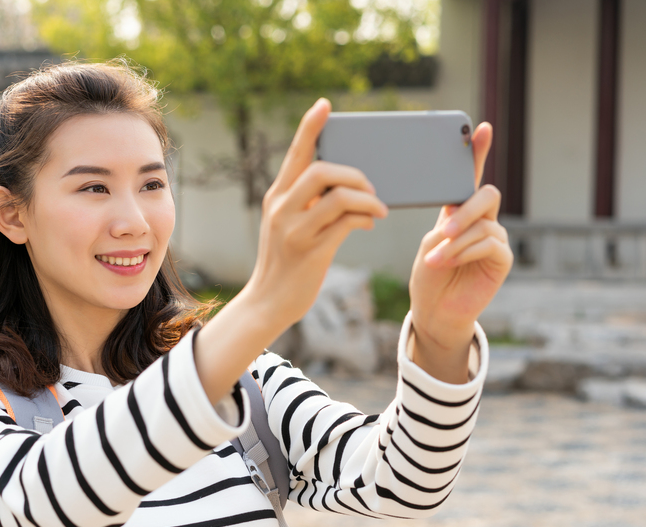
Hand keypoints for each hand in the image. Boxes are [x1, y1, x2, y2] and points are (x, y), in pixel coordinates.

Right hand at [244, 98, 387, 330]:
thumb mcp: (287, 226)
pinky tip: (369, 223)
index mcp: (276, 197)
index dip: (310, 127)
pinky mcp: (311, 250)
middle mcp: (282, 208)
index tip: (324, 105)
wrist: (268, 301)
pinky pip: (346, 223)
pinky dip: (364, 219)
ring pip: (338, 196)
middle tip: (370, 187)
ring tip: (377, 209)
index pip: (295, 154)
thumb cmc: (286, 262)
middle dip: (354, 173)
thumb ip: (305, 204)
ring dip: (366, 198)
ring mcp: (294, 230)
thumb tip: (345, 185)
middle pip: (321, 170)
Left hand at [408, 123, 513, 381]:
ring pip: (483, 223)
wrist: (434, 310)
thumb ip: (446, 221)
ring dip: (456, 241)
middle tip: (444, 228)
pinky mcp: (502, 258)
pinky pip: (489, 243)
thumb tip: (456, 210)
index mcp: (461, 211)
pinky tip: (448, 262)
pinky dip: (465, 251)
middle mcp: (482, 220)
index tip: (480, 128)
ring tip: (436, 258)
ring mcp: (495, 237)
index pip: (471, 178)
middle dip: (465, 210)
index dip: (477, 152)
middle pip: (486, 195)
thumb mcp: (430, 242)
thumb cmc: (429, 276)